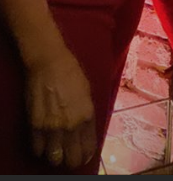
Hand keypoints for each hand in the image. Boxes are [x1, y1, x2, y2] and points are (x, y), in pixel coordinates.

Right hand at [25, 48, 96, 169]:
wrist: (49, 62)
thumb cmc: (71, 72)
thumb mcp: (87, 93)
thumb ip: (86, 115)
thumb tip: (84, 131)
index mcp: (87, 116)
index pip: (88, 148)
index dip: (85, 155)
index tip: (83, 155)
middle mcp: (71, 125)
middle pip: (72, 159)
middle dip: (72, 159)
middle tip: (69, 154)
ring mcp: (52, 127)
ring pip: (55, 159)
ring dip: (56, 155)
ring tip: (56, 148)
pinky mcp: (35, 126)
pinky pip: (38, 149)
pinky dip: (41, 149)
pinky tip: (44, 141)